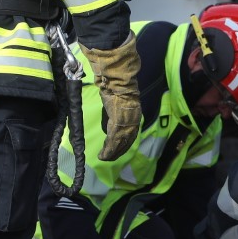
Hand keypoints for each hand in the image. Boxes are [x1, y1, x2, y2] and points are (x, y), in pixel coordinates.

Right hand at [81, 33, 141, 160]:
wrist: (115, 80)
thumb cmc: (114, 85)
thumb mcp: (117, 98)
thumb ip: (116, 107)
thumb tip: (112, 111)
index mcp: (134, 114)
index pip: (131, 133)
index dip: (125, 143)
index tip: (118, 149)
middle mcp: (134, 121)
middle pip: (127, 141)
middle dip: (119, 151)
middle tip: (111, 157)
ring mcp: (127, 123)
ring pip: (120, 144)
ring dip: (112, 153)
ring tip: (104, 158)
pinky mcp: (119, 125)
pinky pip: (113, 141)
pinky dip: (108, 150)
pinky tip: (102, 156)